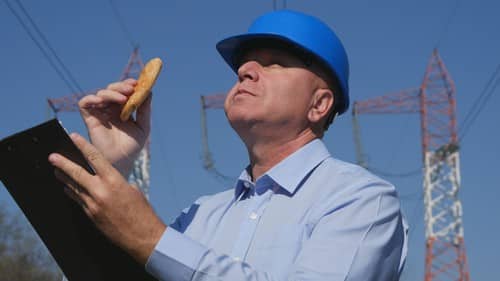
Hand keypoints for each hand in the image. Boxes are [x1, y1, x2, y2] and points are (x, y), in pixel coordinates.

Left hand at [49, 133, 165, 264]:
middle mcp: (101, 191)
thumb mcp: (132, 190)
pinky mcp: (90, 216)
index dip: (82, 146)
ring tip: (55, 171)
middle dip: (62, 163)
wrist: (142, 236)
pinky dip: (72, 193)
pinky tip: (67, 189)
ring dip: (64, 178)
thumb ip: (117, 182)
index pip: (95, 158)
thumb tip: (106, 179)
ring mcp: (93, 205)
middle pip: (76, 173)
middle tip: (52, 157)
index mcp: (114, 181)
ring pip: (73, 188)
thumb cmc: (142, 212)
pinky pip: (78, 201)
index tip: (73, 137)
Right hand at [78, 79, 150, 175]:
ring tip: (122, 99)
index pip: (124, 91)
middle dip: (121, 86)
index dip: (129, 85)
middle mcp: (110, 110)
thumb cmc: (132, 146)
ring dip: (111, 92)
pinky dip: (92, 98)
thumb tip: (149, 91)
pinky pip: (85, 103)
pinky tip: (102, 101)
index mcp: (123, 110)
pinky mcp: (89, 119)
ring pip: (100, 94)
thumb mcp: (143, 126)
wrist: (121, 161)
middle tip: (130, 88)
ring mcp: (99, 113)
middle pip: (112, 89)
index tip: (137, 83)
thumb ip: (145, 110)